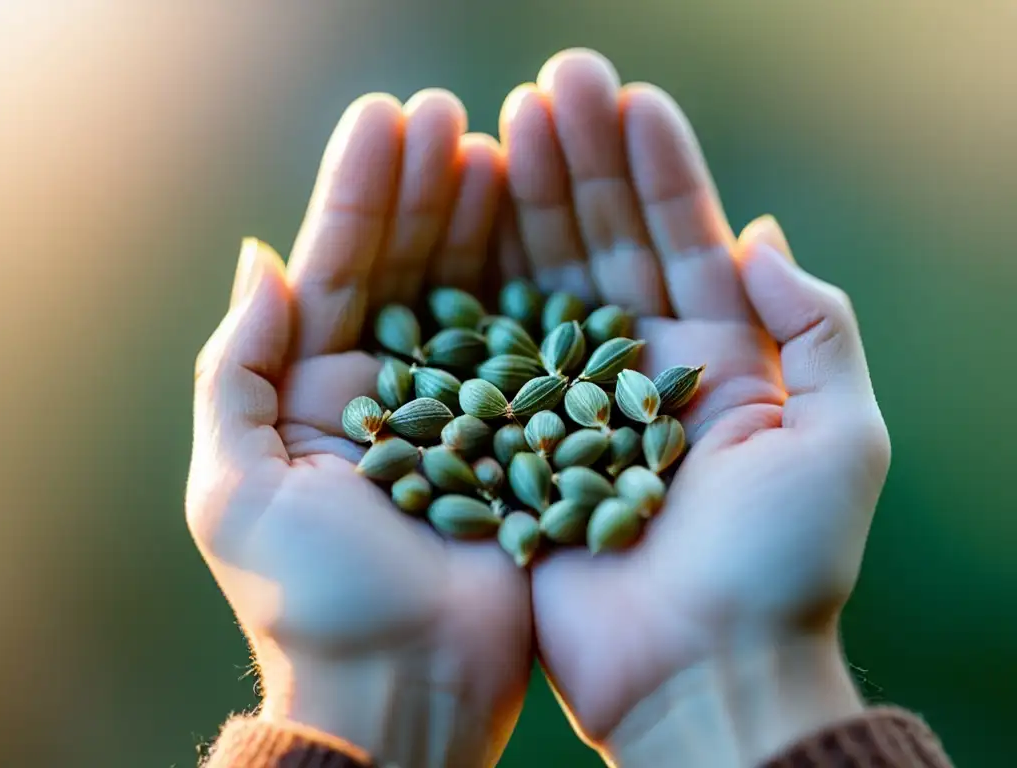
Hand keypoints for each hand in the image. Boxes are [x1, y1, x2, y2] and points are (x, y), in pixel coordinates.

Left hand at [187, 90, 530, 767]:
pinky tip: (552, 235)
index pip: (337, 269)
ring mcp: (461, 409)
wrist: (403, 691)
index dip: (362, 193)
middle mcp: (390, 390)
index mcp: (317, 392)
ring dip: (484, 222)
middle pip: (408, 268)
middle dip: (427, 190)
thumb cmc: (314, 601)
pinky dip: (538, 290)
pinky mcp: (520, 438)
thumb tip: (258, 261)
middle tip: (455, 118)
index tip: (395, 120)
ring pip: (472, 295)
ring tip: (504, 147)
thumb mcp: (237, 488)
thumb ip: (237, 372)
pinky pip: (529, 350)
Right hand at [499, 50, 889, 765]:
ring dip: (532, 208)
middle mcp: (640, 374)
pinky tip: (464, 228)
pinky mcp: (517, 444)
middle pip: (608, 249)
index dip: (659, 169)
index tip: (629, 97)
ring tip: (507, 126)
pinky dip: (481, 293)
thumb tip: (761, 237)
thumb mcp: (841, 438)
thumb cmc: (780, 567)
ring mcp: (571, 405)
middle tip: (554, 84)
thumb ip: (818, 330)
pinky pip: (496, 357)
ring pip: (547, 286)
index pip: (684, 242)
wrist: (702, 673)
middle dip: (585, 166)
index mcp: (718, 363)